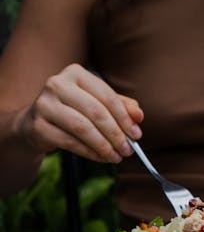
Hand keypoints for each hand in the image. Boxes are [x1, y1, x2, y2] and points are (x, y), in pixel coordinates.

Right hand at [16, 63, 143, 162]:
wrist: (36, 123)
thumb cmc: (73, 110)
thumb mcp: (97, 103)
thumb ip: (120, 106)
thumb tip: (139, 116)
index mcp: (75, 73)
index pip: (106, 96)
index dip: (124, 117)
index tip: (137, 134)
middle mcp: (57, 84)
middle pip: (96, 112)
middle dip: (116, 134)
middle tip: (128, 149)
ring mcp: (45, 104)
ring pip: (83, 128)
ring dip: (104, 146)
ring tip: (117, 156)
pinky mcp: (39, 126)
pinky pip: (70, 142)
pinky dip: (90, 152)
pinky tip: (102, 158)